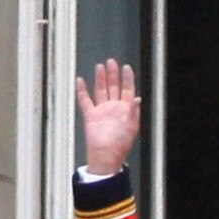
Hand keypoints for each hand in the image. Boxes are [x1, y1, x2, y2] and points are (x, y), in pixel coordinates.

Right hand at [76, 58, 141, 174]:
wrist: (106, 156)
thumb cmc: (120, 145)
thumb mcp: (132, 127)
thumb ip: (134, 111)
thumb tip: (137, 98)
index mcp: (125, 110)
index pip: (127, 90)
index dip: (127, 79)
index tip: (126, 68)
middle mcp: (113, 108)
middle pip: (113, 87)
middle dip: (113, 74)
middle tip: (112, 62)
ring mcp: (102, 111)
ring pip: (101, 90)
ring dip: (100, 79)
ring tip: (100, 67)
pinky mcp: (91, 116)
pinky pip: (85, 100)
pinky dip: (82, 91)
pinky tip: (81, 81)